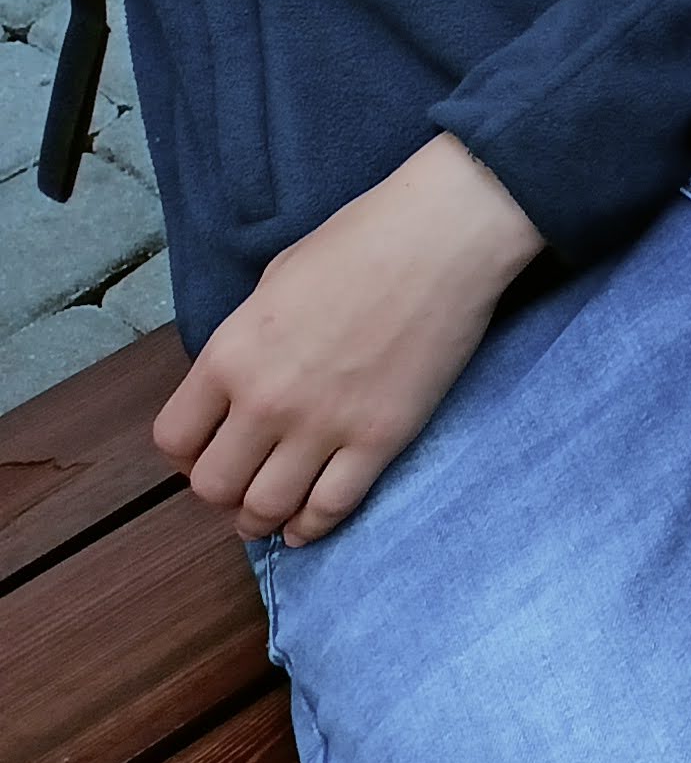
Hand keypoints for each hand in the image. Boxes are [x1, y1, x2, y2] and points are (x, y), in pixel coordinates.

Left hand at [157, 133, 542, 543]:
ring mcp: (324, 425)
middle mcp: (264, 401)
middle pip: (214, 486)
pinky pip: (331, 507)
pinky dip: (313, 527)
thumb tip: (246, 379)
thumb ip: (250, 340)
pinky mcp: (380, 439)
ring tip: (270, 516)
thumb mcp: (276, 281)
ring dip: (261, 520)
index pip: (174, 440)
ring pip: (266, 509)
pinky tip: (309, 526)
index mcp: (230, 355)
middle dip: (223, 493)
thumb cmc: (362, 241)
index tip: (208, 451)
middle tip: (243, 485)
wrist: (445, 235)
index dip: (186, 455)